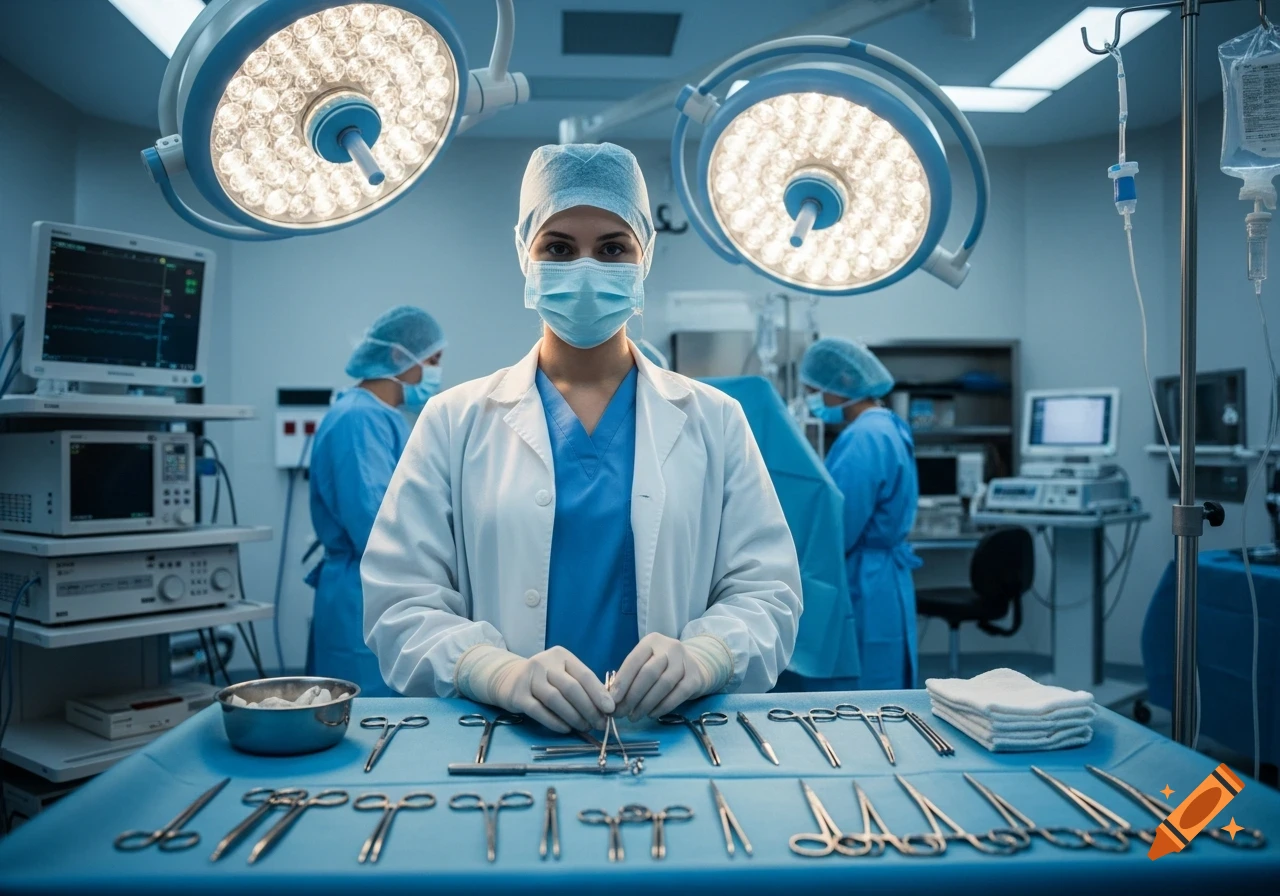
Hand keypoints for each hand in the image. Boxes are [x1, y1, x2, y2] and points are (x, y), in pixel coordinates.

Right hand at [487, 646, 614, 732]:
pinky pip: (539, 711)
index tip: (611, 709)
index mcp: (561, 655)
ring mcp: (529, 678)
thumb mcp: (562, 674)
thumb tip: (605, 708)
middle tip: (600, 724)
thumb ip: (581, 686)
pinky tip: (566, 729)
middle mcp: (545, 663)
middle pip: (571, 688)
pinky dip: (555, 722)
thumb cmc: (544, 679)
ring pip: (556, 699)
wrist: (508, 678)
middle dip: (589, 708)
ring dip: (574, 717)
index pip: (584, 674)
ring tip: (585, 727)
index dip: (599, 693)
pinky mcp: (517, 695)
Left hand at [611, 633, 719, 720]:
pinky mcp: (695, 678)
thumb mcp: (646, 662)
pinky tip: (652, 714)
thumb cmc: (661, 667)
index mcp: (652, 641)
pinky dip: (663, 707)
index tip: (612, 701)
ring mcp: (685, 661)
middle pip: (648, 673)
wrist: (694, 665)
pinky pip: (678, 694)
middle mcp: (670, 647)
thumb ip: (630, 676)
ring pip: (663, 685)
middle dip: (632, 696)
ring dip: (646, 704)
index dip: (621, 682)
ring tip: (634, 716)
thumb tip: (612, 699)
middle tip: (621, 713)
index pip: (633, 661)